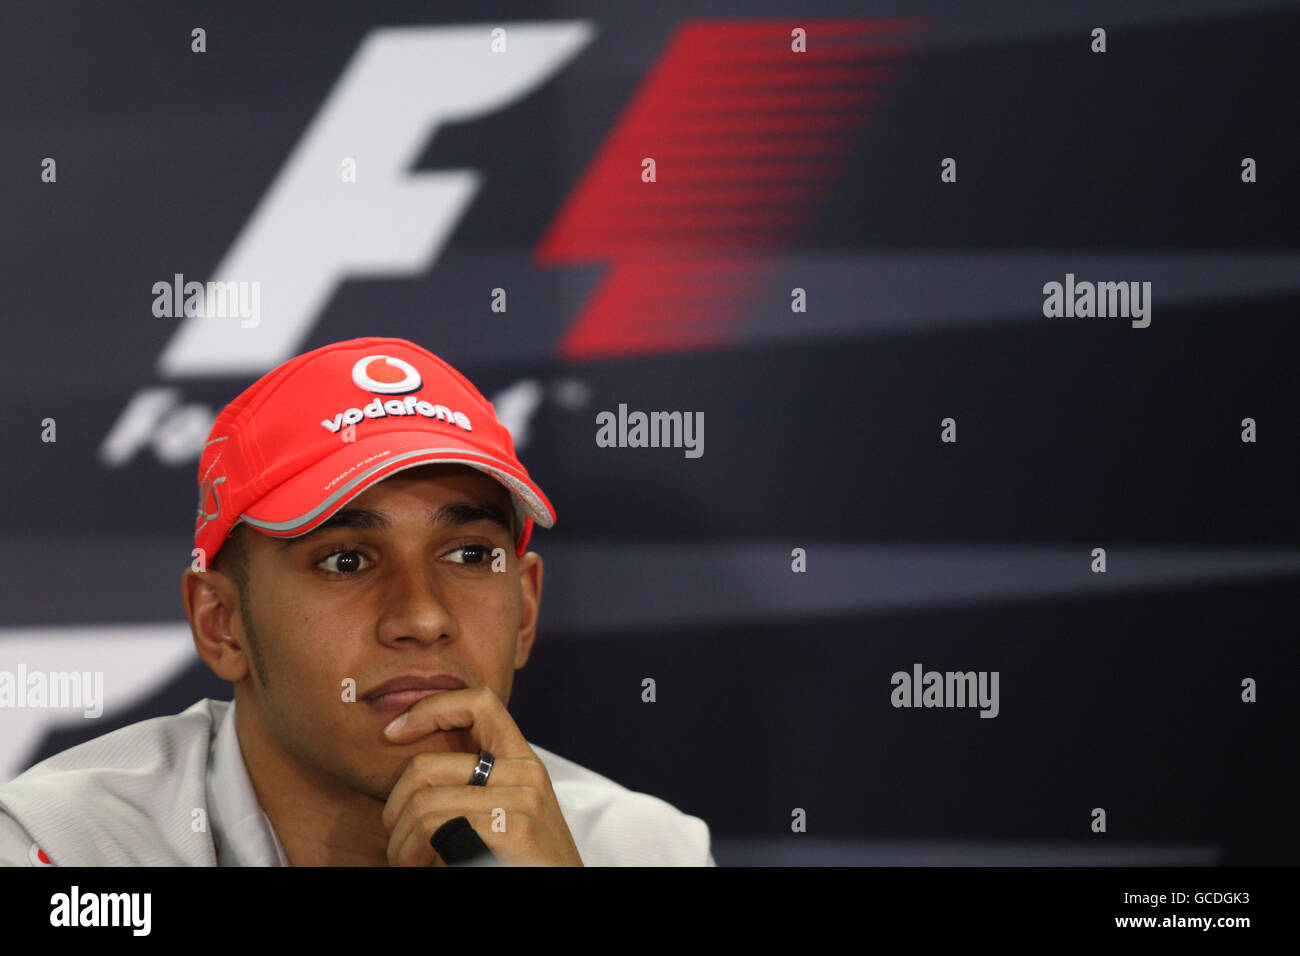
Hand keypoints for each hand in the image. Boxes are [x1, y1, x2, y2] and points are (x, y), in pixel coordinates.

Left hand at [380, 685, 583, 866]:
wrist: (562, 895)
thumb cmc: (521, 861)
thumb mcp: (505, 813)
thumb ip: (473, 786)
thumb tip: (411, 771)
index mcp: (522, 762)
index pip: (480, 703)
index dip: (431, 707)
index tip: (394, 732)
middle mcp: (526, 772)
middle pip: (426, 766)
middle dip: (394, 805)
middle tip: (396, 837)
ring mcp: (523, 798)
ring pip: (423, 803)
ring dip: (400, 841)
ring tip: (407, 860)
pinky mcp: (514, 828)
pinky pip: (436, 828)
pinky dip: (413, 852)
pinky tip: (422, 866)